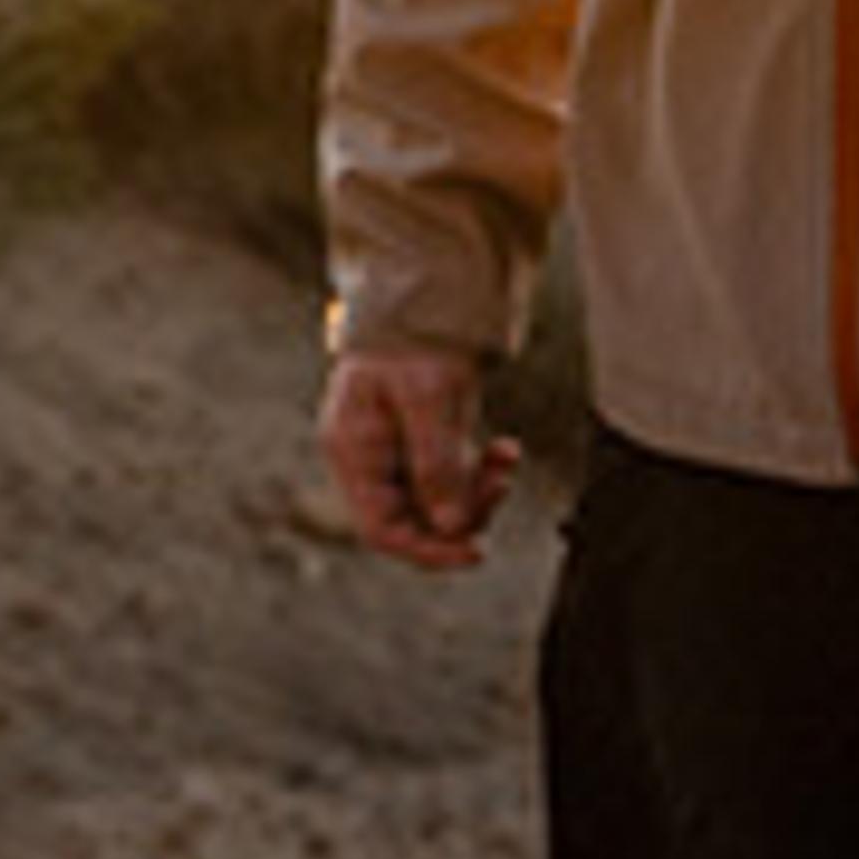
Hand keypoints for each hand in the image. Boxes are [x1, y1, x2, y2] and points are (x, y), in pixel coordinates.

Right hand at [320, 344, 519, 570]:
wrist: (424, 306)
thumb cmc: (414, 345)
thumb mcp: (427, 398)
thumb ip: (435, 462)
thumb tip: (451, 526)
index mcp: (353, 452)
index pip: (380, 529)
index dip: (426, 550)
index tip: (475, 551)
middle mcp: (370, 464)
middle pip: (414, 522)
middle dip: (463, 513)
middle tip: (500, 484)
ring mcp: (395, 459)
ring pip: (439, 506)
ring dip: (478, 491)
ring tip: (505, 456)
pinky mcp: (422, 451)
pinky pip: (453, 483)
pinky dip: (481, 473)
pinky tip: (505, 448)